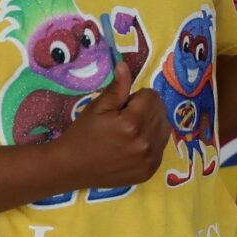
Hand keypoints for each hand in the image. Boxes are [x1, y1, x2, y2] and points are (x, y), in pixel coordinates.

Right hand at [53, 79, 169, 191]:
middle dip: (145, 110)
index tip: (121, 108)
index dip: (135, 98)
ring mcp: (150, 159)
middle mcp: (145, 142)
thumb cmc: (83, 134)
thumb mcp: (97, 107)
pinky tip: (133, 146)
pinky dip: (151, 143)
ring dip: (151, 125)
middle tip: (123, 119)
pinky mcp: (150, 170)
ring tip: (129, 132)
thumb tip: (125, 65)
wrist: (71, 167)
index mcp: (132, 123)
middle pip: (160, 111)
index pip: (151, 96)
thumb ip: (117, 88)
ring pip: (164, 128)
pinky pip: (161, 147)